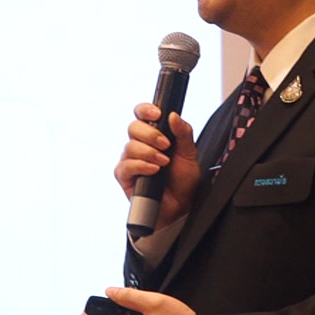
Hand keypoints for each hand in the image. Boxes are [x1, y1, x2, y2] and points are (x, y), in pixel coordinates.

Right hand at [114, 104, 200, 228]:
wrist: (181, 205)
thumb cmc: (183, 179)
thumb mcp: (190, 153)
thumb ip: (183, 132)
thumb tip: (173, 115)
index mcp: (153, 134)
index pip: (141, 113)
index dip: (145, 110)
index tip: (157, 114)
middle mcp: (139, 144)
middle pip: (133, 127)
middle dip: (151, 135)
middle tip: (166, 146)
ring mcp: (130, 159)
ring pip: (130, 146)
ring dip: (150, 153)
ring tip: (164, 163)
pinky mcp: (124, 176)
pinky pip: (127, 165)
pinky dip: (142, 166)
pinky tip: (154, 171)